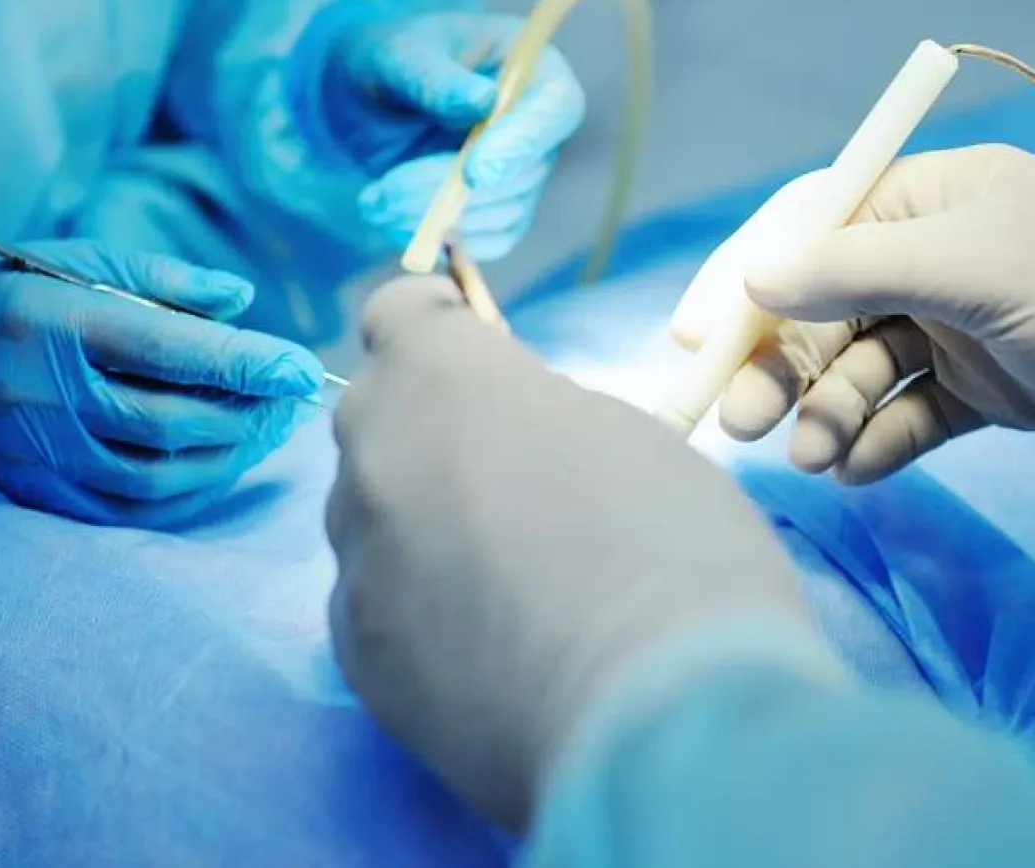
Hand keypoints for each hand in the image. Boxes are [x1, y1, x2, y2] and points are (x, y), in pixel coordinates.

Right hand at [0, 241, 322, 525]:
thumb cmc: (4, 291)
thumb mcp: (75, 257)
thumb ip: (162, 279)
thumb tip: (241, 301)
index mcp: (55, 321)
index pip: (169, 350)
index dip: (245, 363)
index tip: (301, 366)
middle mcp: (44, 393)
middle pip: (170, 421)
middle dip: (246, 416)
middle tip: (290, 402)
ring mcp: (36, 451)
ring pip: (154, 475)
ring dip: (225, 459)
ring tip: (264, 433)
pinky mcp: (33, 490)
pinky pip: (125, 510)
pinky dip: (183, 495)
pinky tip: (216, 468)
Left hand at [326, 11, 585, 259]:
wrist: (363, 101)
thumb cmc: (385, 62)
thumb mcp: (395, 56)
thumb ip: (433, 77)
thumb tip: (482, 102)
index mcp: (531, 66)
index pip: (555, 108)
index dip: (520, 144)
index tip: (474, 173)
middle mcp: (537, 123)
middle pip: (525, 173)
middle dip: (454, 194)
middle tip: (385, 193)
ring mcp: (523, 171)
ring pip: (504, 214)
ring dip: (438, 221)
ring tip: (374, 202)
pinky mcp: (500, 209)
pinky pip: (488, 240)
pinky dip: (440, 239)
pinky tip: (391, 218)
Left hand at [326, 276, 815, 829]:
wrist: (660, 720)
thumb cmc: (678, 555)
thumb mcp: (631, 439)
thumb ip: (542, 417)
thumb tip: (512, 438)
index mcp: (446, 380)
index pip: (397, 314)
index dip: (438, 325)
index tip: (470, 346)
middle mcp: (378, 458)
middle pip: (376, 416)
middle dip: (428, 428)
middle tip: (504, 476)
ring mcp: (357, 562)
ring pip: (368, 514)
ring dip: (415, 520)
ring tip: (499, 577)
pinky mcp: (356, 657)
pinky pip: (371, 602)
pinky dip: (412, 606)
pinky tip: (480, 645)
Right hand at [676, 144, 1034, 480]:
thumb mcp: (980, 266)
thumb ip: (857, 270)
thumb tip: (754, 278)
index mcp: (930, 201)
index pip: (808, 230)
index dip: (744, 283)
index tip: (692, 341)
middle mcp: (936, 261)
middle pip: (821, 312)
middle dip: (778, 367)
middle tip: (741, 424)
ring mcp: (962, 331)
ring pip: (859, 374)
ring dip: (828, 415)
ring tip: (816, 458)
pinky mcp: (989, 396)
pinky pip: (907, 419)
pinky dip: (878, 445)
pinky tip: (862, 472)